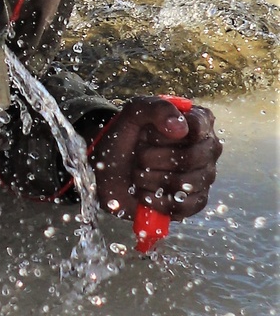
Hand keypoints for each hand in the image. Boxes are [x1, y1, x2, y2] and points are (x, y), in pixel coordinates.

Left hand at [90, 98, 221, 220]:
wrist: (108, 169)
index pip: (198, 126)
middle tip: (138, 155)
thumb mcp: (133, 114)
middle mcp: (206, 148)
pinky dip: (156, 201)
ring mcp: (203, 176)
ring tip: (138, 173)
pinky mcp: (193, 201)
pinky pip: (183, 206)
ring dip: (151, 179)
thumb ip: (157, 108)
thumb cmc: (125, 138)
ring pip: (185, 183)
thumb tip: (181, 128)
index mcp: (198, 122)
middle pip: (192, 157)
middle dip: (154, 158)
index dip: (166, 134)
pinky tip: (143, 193)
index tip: (147, 135)